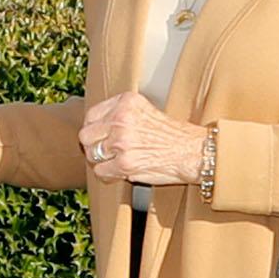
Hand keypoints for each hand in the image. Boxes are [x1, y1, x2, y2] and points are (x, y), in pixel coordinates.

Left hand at [81, 92, 209, 186]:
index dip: (94, 129)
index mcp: (126, 102)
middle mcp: (122, 118)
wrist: (193, 151)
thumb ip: (120, 114)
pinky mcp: (125, 163)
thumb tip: (95, 127)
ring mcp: (122, 141)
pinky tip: (120, 172)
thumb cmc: (172, 135)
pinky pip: (101, 171)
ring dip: (102, 161)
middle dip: (94, 146)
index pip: (91, 115)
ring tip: (116, 161)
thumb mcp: (145, 111)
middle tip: (106, 152)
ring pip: (92, 154)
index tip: (100, 136)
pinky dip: (108, 175)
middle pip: (86, 135)